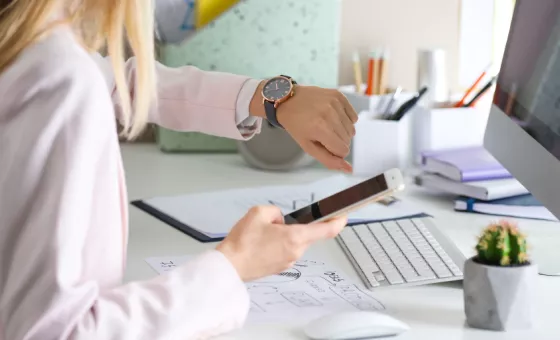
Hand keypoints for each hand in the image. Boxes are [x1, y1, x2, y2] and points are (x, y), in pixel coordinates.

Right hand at [216, 205, 346, 281]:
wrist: (230, 266)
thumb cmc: (243, 242)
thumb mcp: (258, 213)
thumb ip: (276, 212)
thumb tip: (280, 221)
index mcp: (295, 237)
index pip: (326, 230)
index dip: (338, 222)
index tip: (344, 216)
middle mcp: (296, 252)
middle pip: (305, 234)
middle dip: (294, 225)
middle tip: (272, 224)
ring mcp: (288, 262)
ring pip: (294, 242)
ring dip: (284, 236)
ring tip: (261, 236)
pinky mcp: (280, 267)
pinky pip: (285, 250)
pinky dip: (277, 245)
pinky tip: (260, 245)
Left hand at [250, 83, 357, 172]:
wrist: (288, 100)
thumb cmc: (296, 126)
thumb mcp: (308, 147)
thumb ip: (329, 160)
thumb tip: (349, 169)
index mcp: (320, 129)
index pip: (343, 150)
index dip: (334, 151)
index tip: (324, 144)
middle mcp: (329, 114)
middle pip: (348, 140)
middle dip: (337, 141)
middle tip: (322, 134)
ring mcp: (335, 103)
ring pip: (351, 129)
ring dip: (341, 131)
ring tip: (327, 125)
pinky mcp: (339, 96)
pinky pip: (353, 117)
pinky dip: (346, 120)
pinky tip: (333, 117)